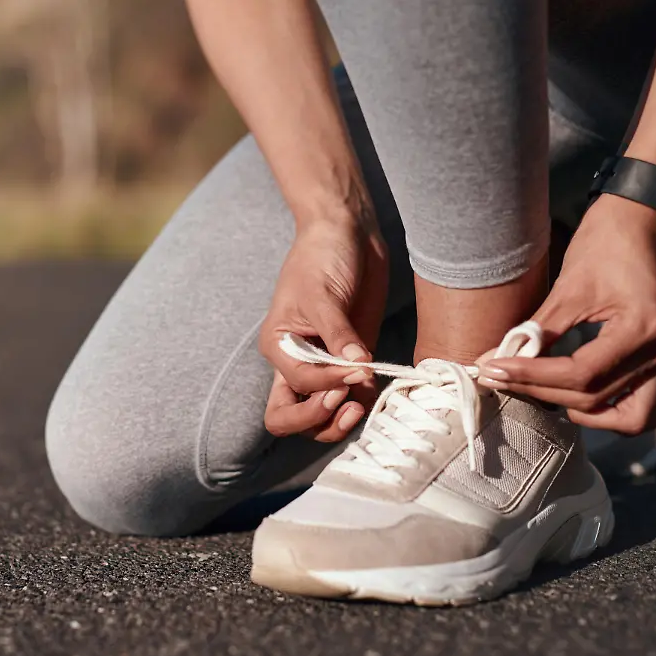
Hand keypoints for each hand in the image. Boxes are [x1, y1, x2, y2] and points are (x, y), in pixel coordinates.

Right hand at [260, 221, 387, 441]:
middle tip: (347, 400)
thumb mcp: (323, 294)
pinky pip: (352, 398)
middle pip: (292, 418)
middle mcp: (297, 363)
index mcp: (279, 346)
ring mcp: (325, 366)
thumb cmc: (321, 256)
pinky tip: (376, 390)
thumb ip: (339, 334)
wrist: (346, 233)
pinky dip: (362, 405)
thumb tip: (358, 367)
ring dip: (338, 422)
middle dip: (318, 419)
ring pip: (320, 418)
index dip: (326, 384)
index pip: (297, 385)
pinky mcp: (352, 362)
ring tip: (360, 404)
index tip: (355, 366)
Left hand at [479, 195, 655, 434]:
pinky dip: (616, 413)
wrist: (638, 220)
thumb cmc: (604, 245)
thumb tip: (494, 360)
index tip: (492, 369)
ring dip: (588, 415)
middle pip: (596, 396)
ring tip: (544, 394)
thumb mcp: (567, 287)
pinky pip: (649, 407)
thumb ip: (535, 331)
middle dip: (541, 392)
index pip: (581, 373)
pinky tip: (579, 400)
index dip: (532, 376)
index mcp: (642, 329)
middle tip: (499, 378)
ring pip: (633, 417)